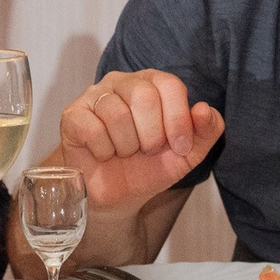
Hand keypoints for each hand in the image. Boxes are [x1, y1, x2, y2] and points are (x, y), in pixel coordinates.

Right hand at [58, 69, 224, 211]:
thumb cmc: (150, 167)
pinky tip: (104, 153)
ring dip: (127, 146)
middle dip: (152, 136)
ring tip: (124, 153)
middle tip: (147, 151)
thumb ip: (207, 130)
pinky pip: (92, 129)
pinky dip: (104, 151)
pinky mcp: (72, 116)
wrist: (118, 197)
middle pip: (143, 96)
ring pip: (117, 114)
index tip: (179, 147)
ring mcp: (94, 96)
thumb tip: (204, 109)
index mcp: (152, 83)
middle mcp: (122, 82)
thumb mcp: (188, 153)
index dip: (178, 120)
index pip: (170, 85)